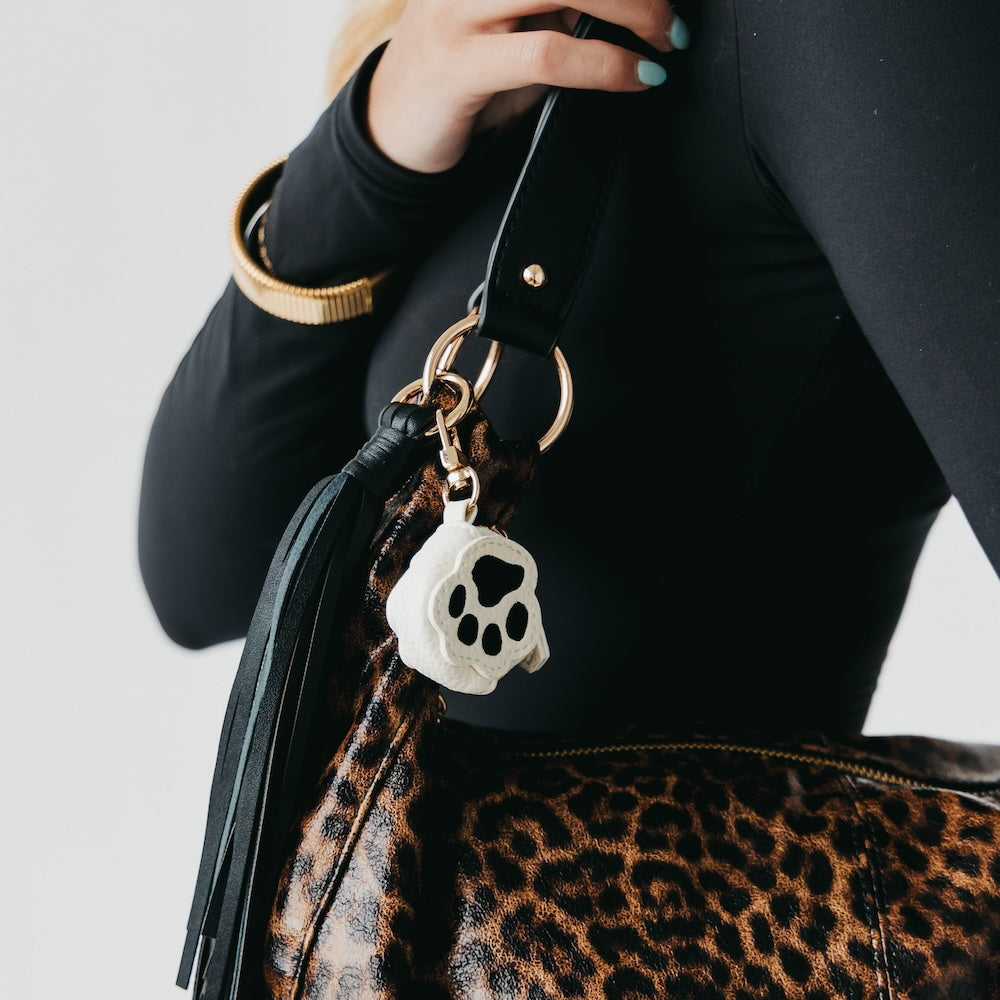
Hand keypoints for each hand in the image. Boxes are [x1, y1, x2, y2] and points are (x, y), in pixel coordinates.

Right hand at [366, 0, 685, 172]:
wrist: (388, 129)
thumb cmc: (460, 80)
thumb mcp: (514, 30)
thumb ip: (561, 10)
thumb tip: (631, 6)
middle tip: (674, 16)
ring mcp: (457, 12)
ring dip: (630, 10)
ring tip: (664, 40)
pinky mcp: (456, 65)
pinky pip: (544, 55)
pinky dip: (602, 65)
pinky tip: (633, 76)